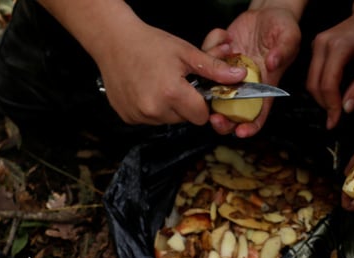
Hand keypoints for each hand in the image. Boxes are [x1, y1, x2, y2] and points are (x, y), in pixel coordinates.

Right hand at [96, 21, 245, 126]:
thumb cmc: (150, 44)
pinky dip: (150, 109)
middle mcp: (154, 109)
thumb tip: (239, 76)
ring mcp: (139, 115)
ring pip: (167, 121)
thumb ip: (214, 69)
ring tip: (159, 85)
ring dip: (168, 108)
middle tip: (175, 83)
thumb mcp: (186, 53)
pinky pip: (149, 120)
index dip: (201, 104)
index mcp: (172, 93)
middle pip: (184, 120)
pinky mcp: (128, 117)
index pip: (200, 116)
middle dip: (185, 105)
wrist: (113, 41)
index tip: (195, 90)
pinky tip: (145, 90)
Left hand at [202, 6, 301, 136]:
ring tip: (225, 51)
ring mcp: (227, 75)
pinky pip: (204, 62)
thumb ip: (284, 50)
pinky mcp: (216, 60)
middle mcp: (244, 86)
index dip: (250, 127)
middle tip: (214, 117)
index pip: (257, 115)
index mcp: (263, 88)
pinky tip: (225, 37)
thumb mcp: (289, 37)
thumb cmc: (282, 29)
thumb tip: (273, 64)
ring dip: (210, 80)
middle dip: (221, 121)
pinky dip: (209, 49)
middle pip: (230, 113)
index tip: (240, 131)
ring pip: (211, 91)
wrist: (266, 13)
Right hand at [306, 0, 353, 129]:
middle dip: (324, 104)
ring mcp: (316, 44)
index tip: (335, 120)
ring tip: (334, 107)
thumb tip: (347, 108)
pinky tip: (332, 93)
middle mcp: (323, 44)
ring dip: (321, 97)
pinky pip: (312, 73)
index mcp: (339, 47)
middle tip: (334, 118)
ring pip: (310, 80)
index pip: (328, 84)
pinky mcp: (315, 47)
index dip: (331, 105)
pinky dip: (320, 87)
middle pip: (314, 84)